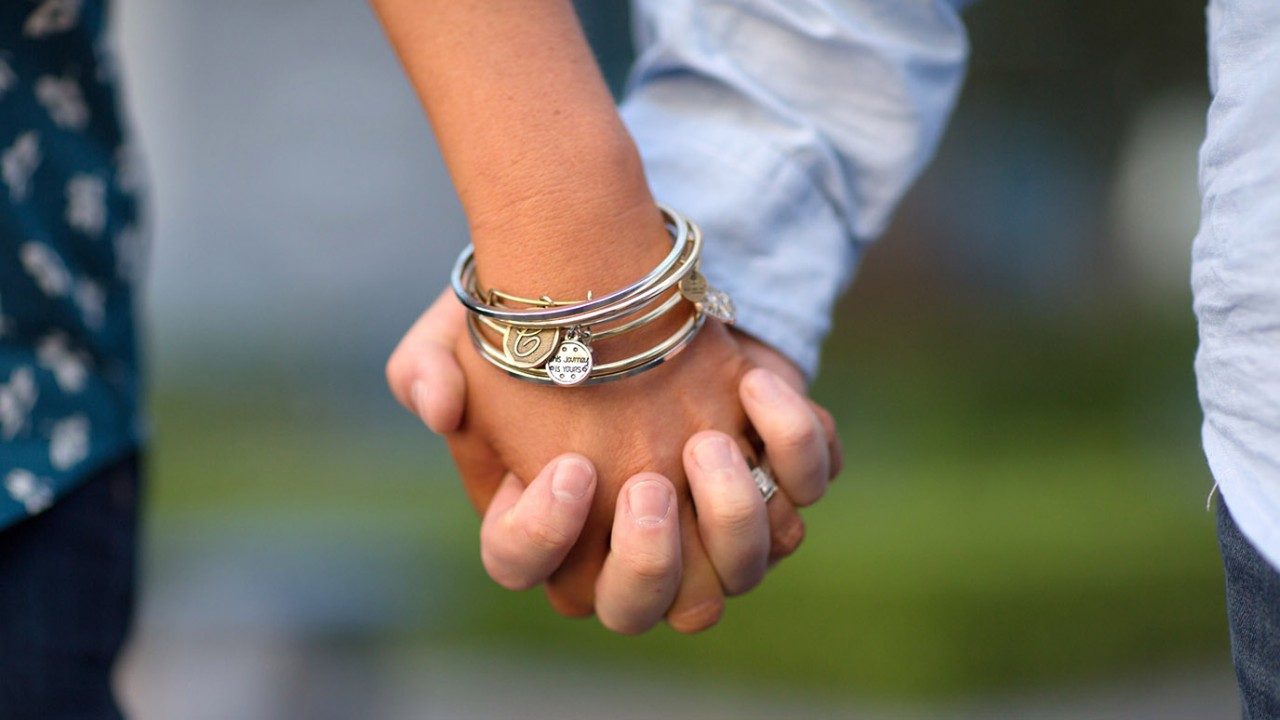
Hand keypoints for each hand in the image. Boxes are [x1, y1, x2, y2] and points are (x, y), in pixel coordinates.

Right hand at [388, 290, 841, 632]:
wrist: (620, 274)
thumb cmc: (537, 322)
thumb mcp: (461, 332)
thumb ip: (425, 368)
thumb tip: (438, 405)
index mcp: (549, 522)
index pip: (534, 572)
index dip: (544, 539)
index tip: (566, 468)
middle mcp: (633, 536)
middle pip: (644, 607)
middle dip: (649, 562)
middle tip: (647, 487)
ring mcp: (710, 509)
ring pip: (741, 569)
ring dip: (734, 518)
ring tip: (707, 442)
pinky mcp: (773, 458)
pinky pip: (804, 488)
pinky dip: (796, 446)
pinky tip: (755, 387)